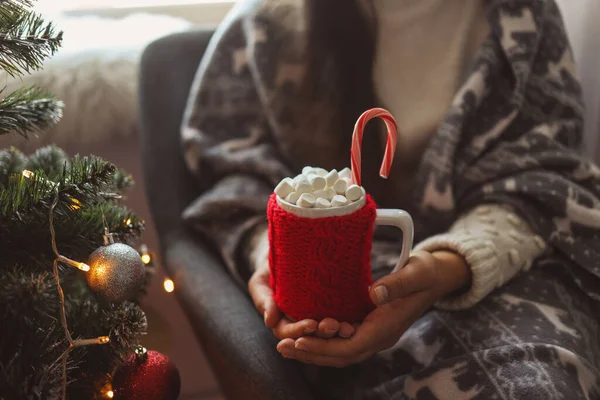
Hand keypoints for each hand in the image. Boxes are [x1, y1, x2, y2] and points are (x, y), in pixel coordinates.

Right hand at [248, 263, 355, 338]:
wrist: (289, 253)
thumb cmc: (271, 269)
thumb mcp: (261, 282)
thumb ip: (263, 299)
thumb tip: (269, 321)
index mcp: (282, 323)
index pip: (289, 333)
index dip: (299, 331)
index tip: (311, 325)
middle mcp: (299, 324)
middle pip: (311, 336)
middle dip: (322, 333)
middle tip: (334, 326)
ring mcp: (316, 317)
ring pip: (327, 331)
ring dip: (337, 331)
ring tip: (348, 327)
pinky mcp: (331, 309)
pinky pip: (340, 318)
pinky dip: (348, 321)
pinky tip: (357, 320)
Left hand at [276, 250, 469, 366]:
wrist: (437, 277)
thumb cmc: (427, 273)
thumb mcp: (415, 273)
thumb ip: (397, 284)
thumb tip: (374, 294)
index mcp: (387, 328)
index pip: (351, 348)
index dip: (324, 347)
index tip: (299, 340)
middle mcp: (378, 336)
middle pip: (340, 356)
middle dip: (311, 353)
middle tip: (281, 346)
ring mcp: (373, 332)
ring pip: (339, 350)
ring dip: (313, 349)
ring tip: (285, 344)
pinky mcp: (368, 324)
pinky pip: (342, 339)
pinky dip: (321, 339)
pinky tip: (303, 332)